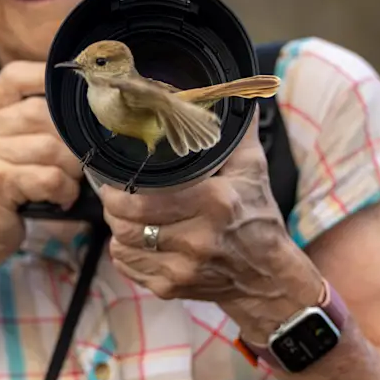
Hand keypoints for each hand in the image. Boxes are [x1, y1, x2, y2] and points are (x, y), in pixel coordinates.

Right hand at [0, 62, 82, 265]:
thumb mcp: (0, 143)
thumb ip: (26, 118)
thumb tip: (82, 99)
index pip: (17, 75)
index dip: (51, 81)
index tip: (77, 97)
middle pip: (42, 112)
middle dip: (71, 138)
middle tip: (78, 159)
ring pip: (51, 146)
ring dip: (71, 167)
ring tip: (68, 181)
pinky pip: (50, 177)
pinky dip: (65, 189)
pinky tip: (61, 196)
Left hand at [99, 117, 322, 332]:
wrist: (267, 279)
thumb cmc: (257, 220)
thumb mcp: (252, 171)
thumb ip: (235, 131)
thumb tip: (229, 90)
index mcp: (215, 203)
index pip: (144, 199)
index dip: (117, 190)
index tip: (112, 180)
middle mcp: (198, 239)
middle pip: (126, 223)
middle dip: (112, 207)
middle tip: (114, 196)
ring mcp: (183, 269)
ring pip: (123, 246)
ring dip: (116, 229)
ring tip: (123, 216)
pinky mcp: (172, 289)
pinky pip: (129, 268)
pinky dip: (124, 253)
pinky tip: (135, 241)